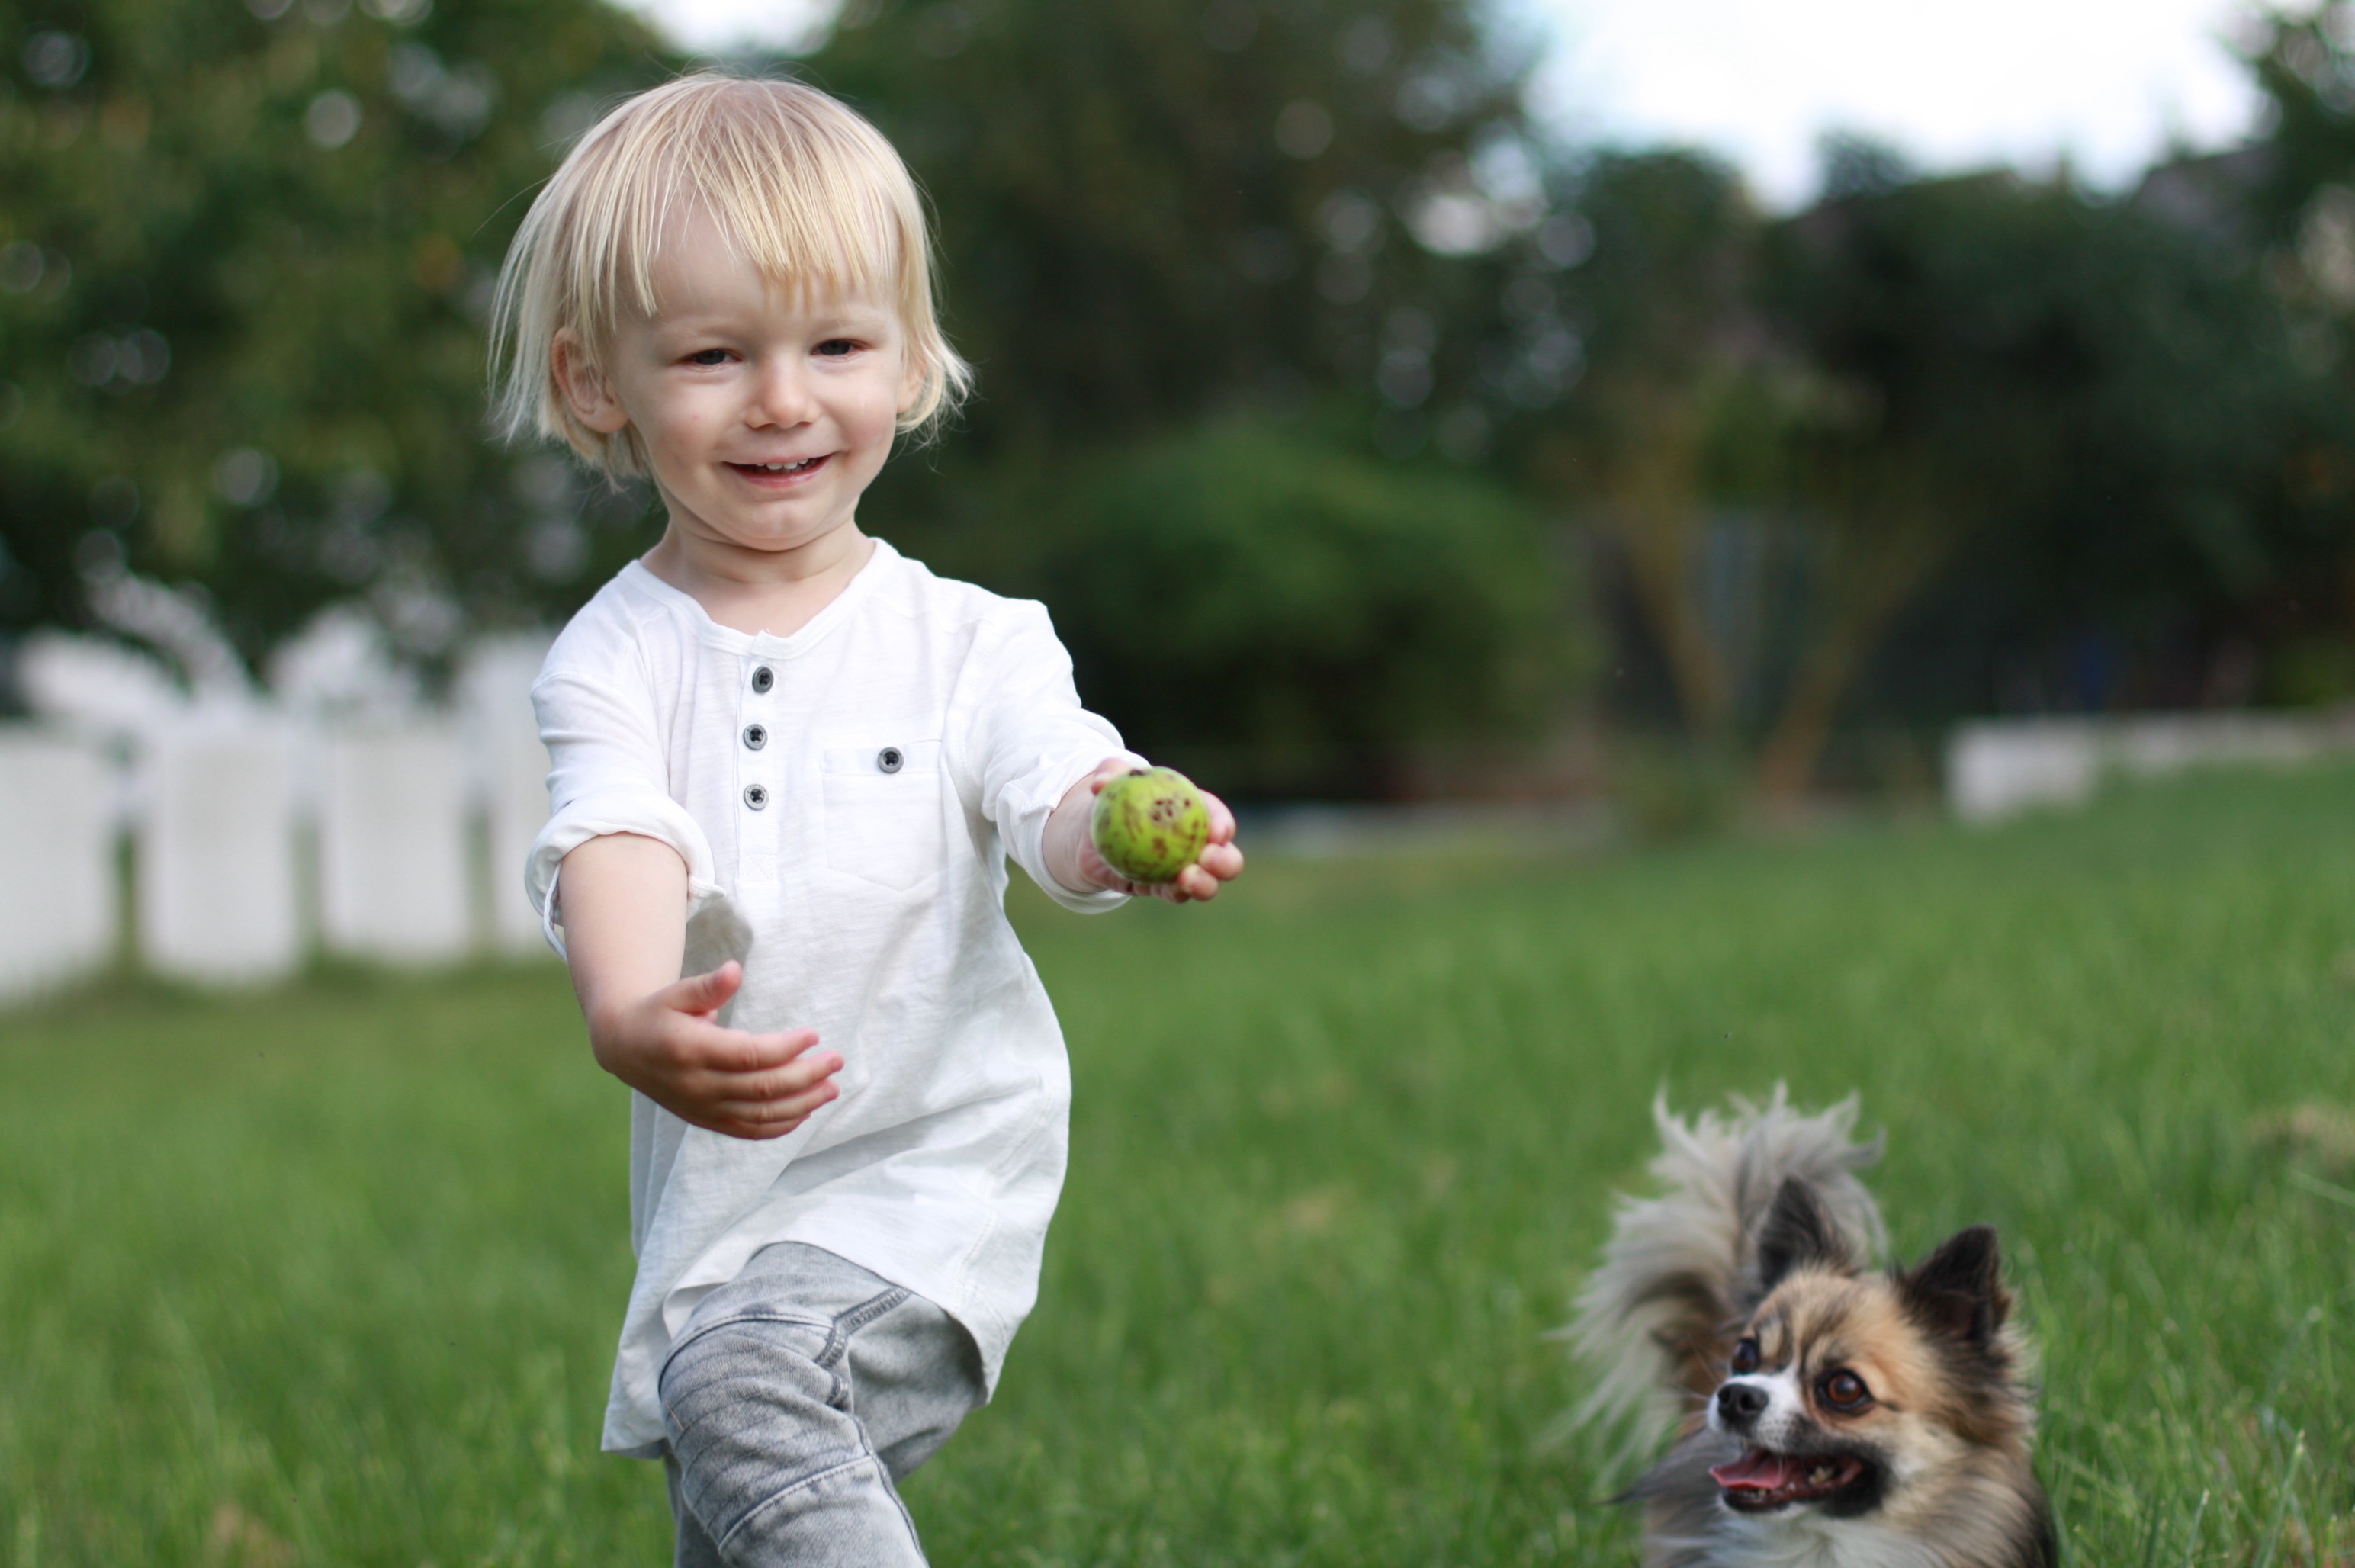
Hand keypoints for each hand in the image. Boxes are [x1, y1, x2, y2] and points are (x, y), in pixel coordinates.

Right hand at [585, 961, 841, 1139]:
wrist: (623, 1048)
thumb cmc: (658, 1012)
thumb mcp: (676, 992)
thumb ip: (708, 985)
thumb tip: (735, 971)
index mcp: (692, 1050)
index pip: (751, 1056)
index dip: (787, 1048)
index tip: (813, 1035)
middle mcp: (699, 1085)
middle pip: (764, 1088)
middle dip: (807, 1076)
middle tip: (837, 1061)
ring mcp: (703, 1108)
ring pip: (762, 1115)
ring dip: (803, 1104)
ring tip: (832, 1088)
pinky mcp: (706, 1120)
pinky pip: (749, 1130)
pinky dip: (780, 1126)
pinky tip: (805, 1112)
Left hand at [1051, 757, 1245, 903]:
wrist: (1093, 832)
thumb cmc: (1113, 797)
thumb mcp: (1110, 779)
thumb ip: (1108, 772)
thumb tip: (1099, 784)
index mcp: (1196, 812)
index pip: (1217, 818)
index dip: (1223, 824)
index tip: (1215, 831)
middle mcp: (1198, 844)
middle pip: (1226, 857)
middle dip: (1225, 861)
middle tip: (1207, 858)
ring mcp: (1185, 869)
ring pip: (1207, 883)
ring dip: (1205, 884)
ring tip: (1188, 879)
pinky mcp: (1164, 887)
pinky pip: (1174, 894)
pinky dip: (1174, 892)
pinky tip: (1167, 888)